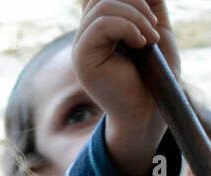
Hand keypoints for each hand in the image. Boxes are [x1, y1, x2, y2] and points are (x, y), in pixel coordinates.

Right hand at [74, 0, 178, 175]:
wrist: (150, 105)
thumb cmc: (154, 72)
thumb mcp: (155, 26)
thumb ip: (148, 4)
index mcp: (99, 28)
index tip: (150, 16)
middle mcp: (86, 36)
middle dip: (136, 3)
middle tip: (153, 27)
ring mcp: (81, 47)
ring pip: (102, 7)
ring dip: (136, 17)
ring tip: (149, 38)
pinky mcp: (82, 59)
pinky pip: (100, 26)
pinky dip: (127, 28)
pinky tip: (140, 44)